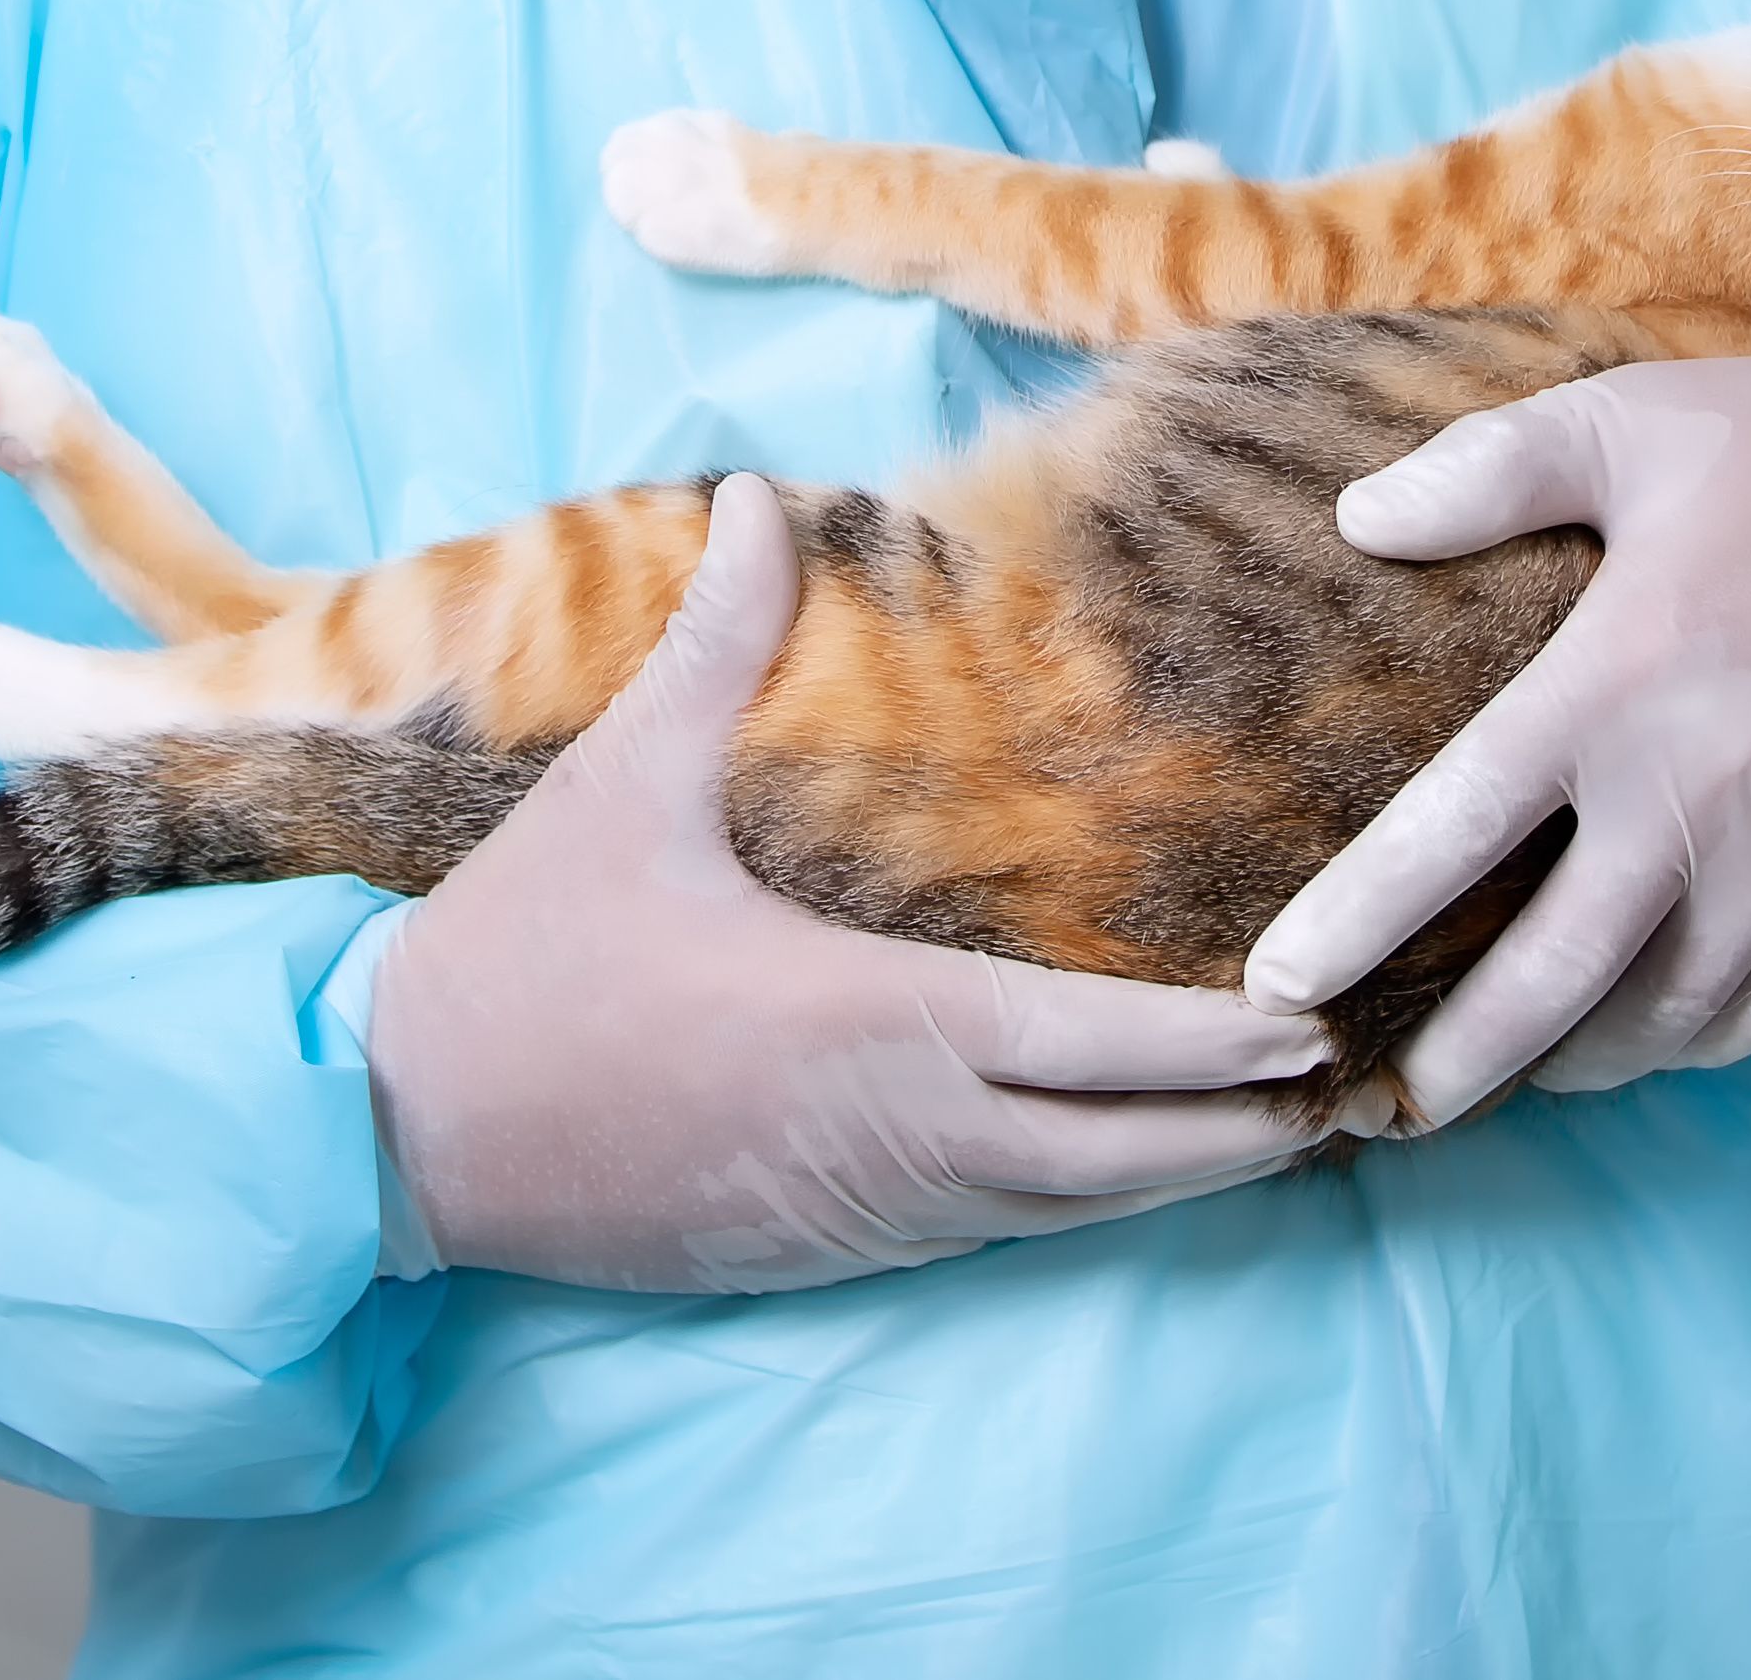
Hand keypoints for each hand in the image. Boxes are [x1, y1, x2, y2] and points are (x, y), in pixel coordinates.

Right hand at [364, 474, 1328, 1292]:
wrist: (399, 1133)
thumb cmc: (523, 956)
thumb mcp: (622, 786)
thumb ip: (716, 646)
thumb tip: (759, 494)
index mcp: (867, 1022)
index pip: (1090, 1048)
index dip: (1213, 1049)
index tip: (1311, 1031)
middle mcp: (892, 1138)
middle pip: (1116, 1162)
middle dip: (1241, 1133)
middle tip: (1351, 1092)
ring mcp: (859, 1214)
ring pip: (1061, 1216)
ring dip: (1172, 1179)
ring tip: (1277, 1138)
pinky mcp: (818, 1256)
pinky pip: (985, 1238)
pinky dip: (1072, 1209)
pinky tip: (1116, 1177)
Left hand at [1245, 354, 1750, 1131]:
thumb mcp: (1627, 420)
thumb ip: (1486, 471)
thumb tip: (1358, 520)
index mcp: (1617, 682)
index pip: (1455, 831)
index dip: (1360, 922)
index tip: (1282, 985)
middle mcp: (1701, 793)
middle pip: (1555, 978)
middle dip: (1459, 1062)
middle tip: (1386, 1105)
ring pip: (1668, 1020)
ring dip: (1578, 1064)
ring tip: (1510, 1076)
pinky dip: (1694, 1045)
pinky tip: (1645, 1037)